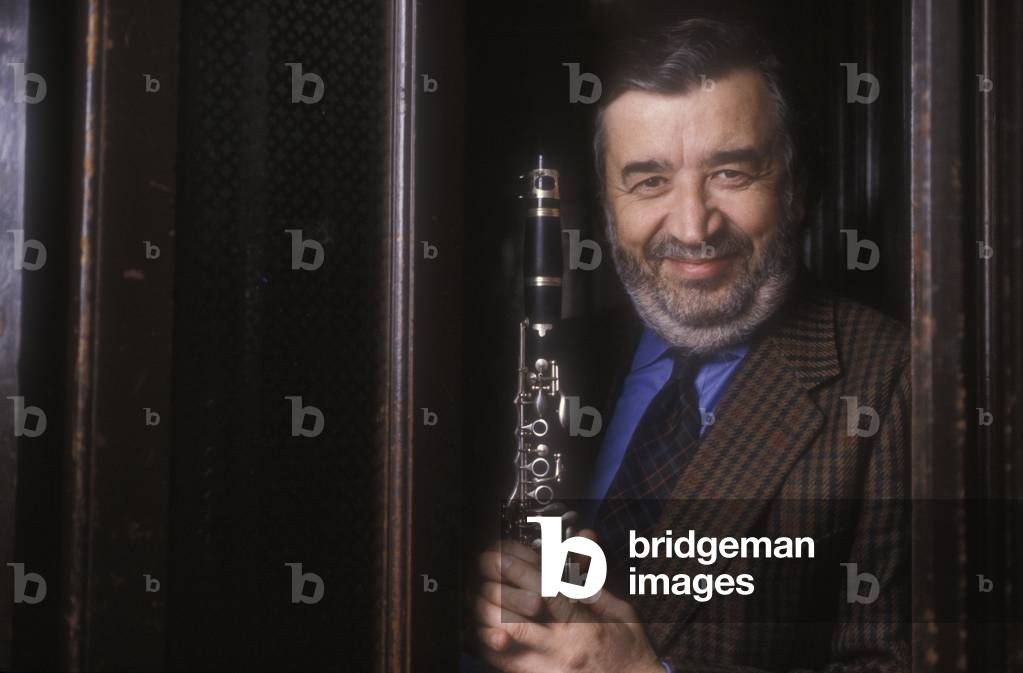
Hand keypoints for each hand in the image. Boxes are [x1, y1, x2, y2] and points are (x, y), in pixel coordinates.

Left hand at [474, 532, 661, 672]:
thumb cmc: (629, 652)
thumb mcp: (621, 612)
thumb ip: (596, 581)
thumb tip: (583, 546)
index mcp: (582, 627)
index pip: (544, 593)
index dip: (517, 572)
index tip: (500, 558)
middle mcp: (561, 650)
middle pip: (513, 621)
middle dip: (492, 596)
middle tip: (482, 579)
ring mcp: (546, 670)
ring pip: (503, 647)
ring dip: (485, 622)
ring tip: (479, 601)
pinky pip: (503, 667)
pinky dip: (489, 647)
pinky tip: (483, 632)